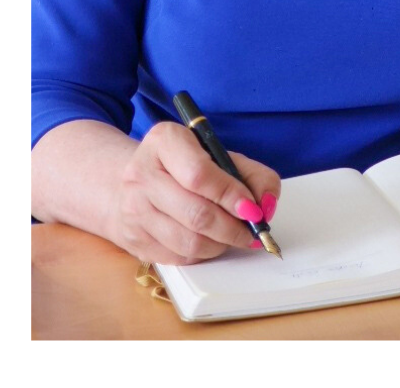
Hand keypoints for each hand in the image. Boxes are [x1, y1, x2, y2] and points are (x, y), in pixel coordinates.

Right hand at [107, 121, 280, 264]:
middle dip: (233, 227)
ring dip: (221, 244)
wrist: (133, 180)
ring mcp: (133, 210)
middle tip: (253, 230)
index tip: (253, 209)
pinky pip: (178, 258)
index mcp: (164, 141)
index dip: (231, 195)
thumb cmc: (184, 164)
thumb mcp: (220, 154)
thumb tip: (266, 206)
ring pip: (188, 242)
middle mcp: (141, 174)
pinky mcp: (133, 240)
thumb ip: (253, 174)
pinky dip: (203, 254)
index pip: (199, 174)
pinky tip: (212, 241)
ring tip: (234, 235)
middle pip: (196, 214)